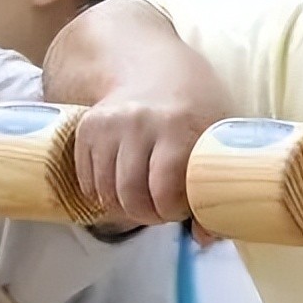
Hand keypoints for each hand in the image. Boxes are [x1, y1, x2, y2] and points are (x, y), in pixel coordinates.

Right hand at [44, 0, 231, 225]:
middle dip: (148, 214)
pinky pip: (87, 180)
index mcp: (177, 126)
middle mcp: (138, 122)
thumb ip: (215, 188)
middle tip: (161, 208)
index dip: (172, 211)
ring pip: (106, 192)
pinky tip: (123, 181)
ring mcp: (108, 123)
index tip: (182, 206)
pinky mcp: (87, 127)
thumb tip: (206, 238)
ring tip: (144, 195)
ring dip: (125, 205)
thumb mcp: (214, 136)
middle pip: (131, 196)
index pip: (163, 193)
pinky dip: (103, 191)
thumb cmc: (193, 106)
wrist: (151, 64)